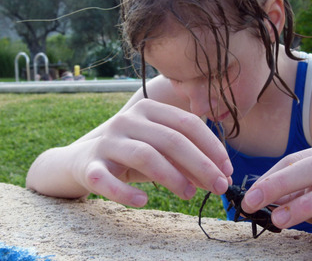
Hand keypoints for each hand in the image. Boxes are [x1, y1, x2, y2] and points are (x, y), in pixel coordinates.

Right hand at [74, 99, 232, 206]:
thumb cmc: (131, 154)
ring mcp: (107, 141)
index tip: (227, 169)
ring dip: (173, 177)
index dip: (211, 146)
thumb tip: (220, 175)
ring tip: (190, 194)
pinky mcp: (90, 165)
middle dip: (201, 164)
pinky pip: (106, 179)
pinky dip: (125, 192)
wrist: (84, 160)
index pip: (187, 123)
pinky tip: (143, 202)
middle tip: (219, 186)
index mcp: (147, 109)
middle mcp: (126, 120)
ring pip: (145, 156)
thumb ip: (187, 158)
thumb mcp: (161, 150)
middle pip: (171, 139)